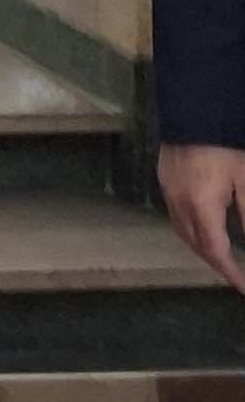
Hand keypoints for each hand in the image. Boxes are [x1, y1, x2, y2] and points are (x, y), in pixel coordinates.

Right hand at [160, 143, 244, 290]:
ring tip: (223, 257)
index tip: (244, 287)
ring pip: (183, 234)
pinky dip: (193, 232)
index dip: (230, 273)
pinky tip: (205, 230)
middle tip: (237, 276)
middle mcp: (179, 205)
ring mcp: (168, 194)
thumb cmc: (225, 147)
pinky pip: (177, 219)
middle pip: (196, 246)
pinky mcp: (165, 183)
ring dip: (203, 249)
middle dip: (217, 264)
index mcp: (201, 206)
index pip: (216, 251)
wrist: (193, 114)